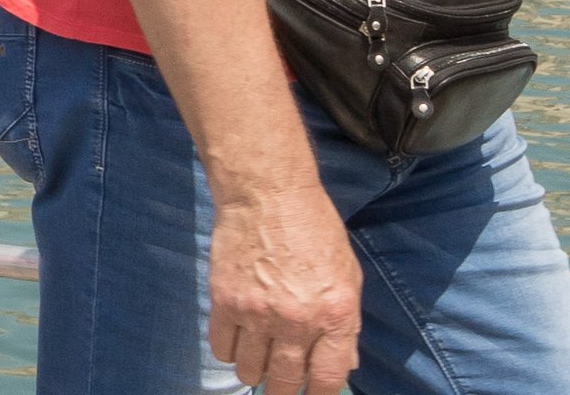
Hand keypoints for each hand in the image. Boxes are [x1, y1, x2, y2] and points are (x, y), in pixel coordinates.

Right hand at [206, 187, 357, 394]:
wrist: (265, 193)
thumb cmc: (314, 229)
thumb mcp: (347, 274)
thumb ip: (346, 324)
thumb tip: (343, 363)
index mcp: (335, 315)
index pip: (328, 378)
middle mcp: (297, 321)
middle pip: (286, 382)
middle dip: (284, 392)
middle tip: (280, 389)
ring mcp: (257, 313)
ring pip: (250, 371)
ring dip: (254, 373)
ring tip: (257, 363)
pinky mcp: (224, 301)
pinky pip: (222, 347)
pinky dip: (229, 351)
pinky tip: (237, 342)